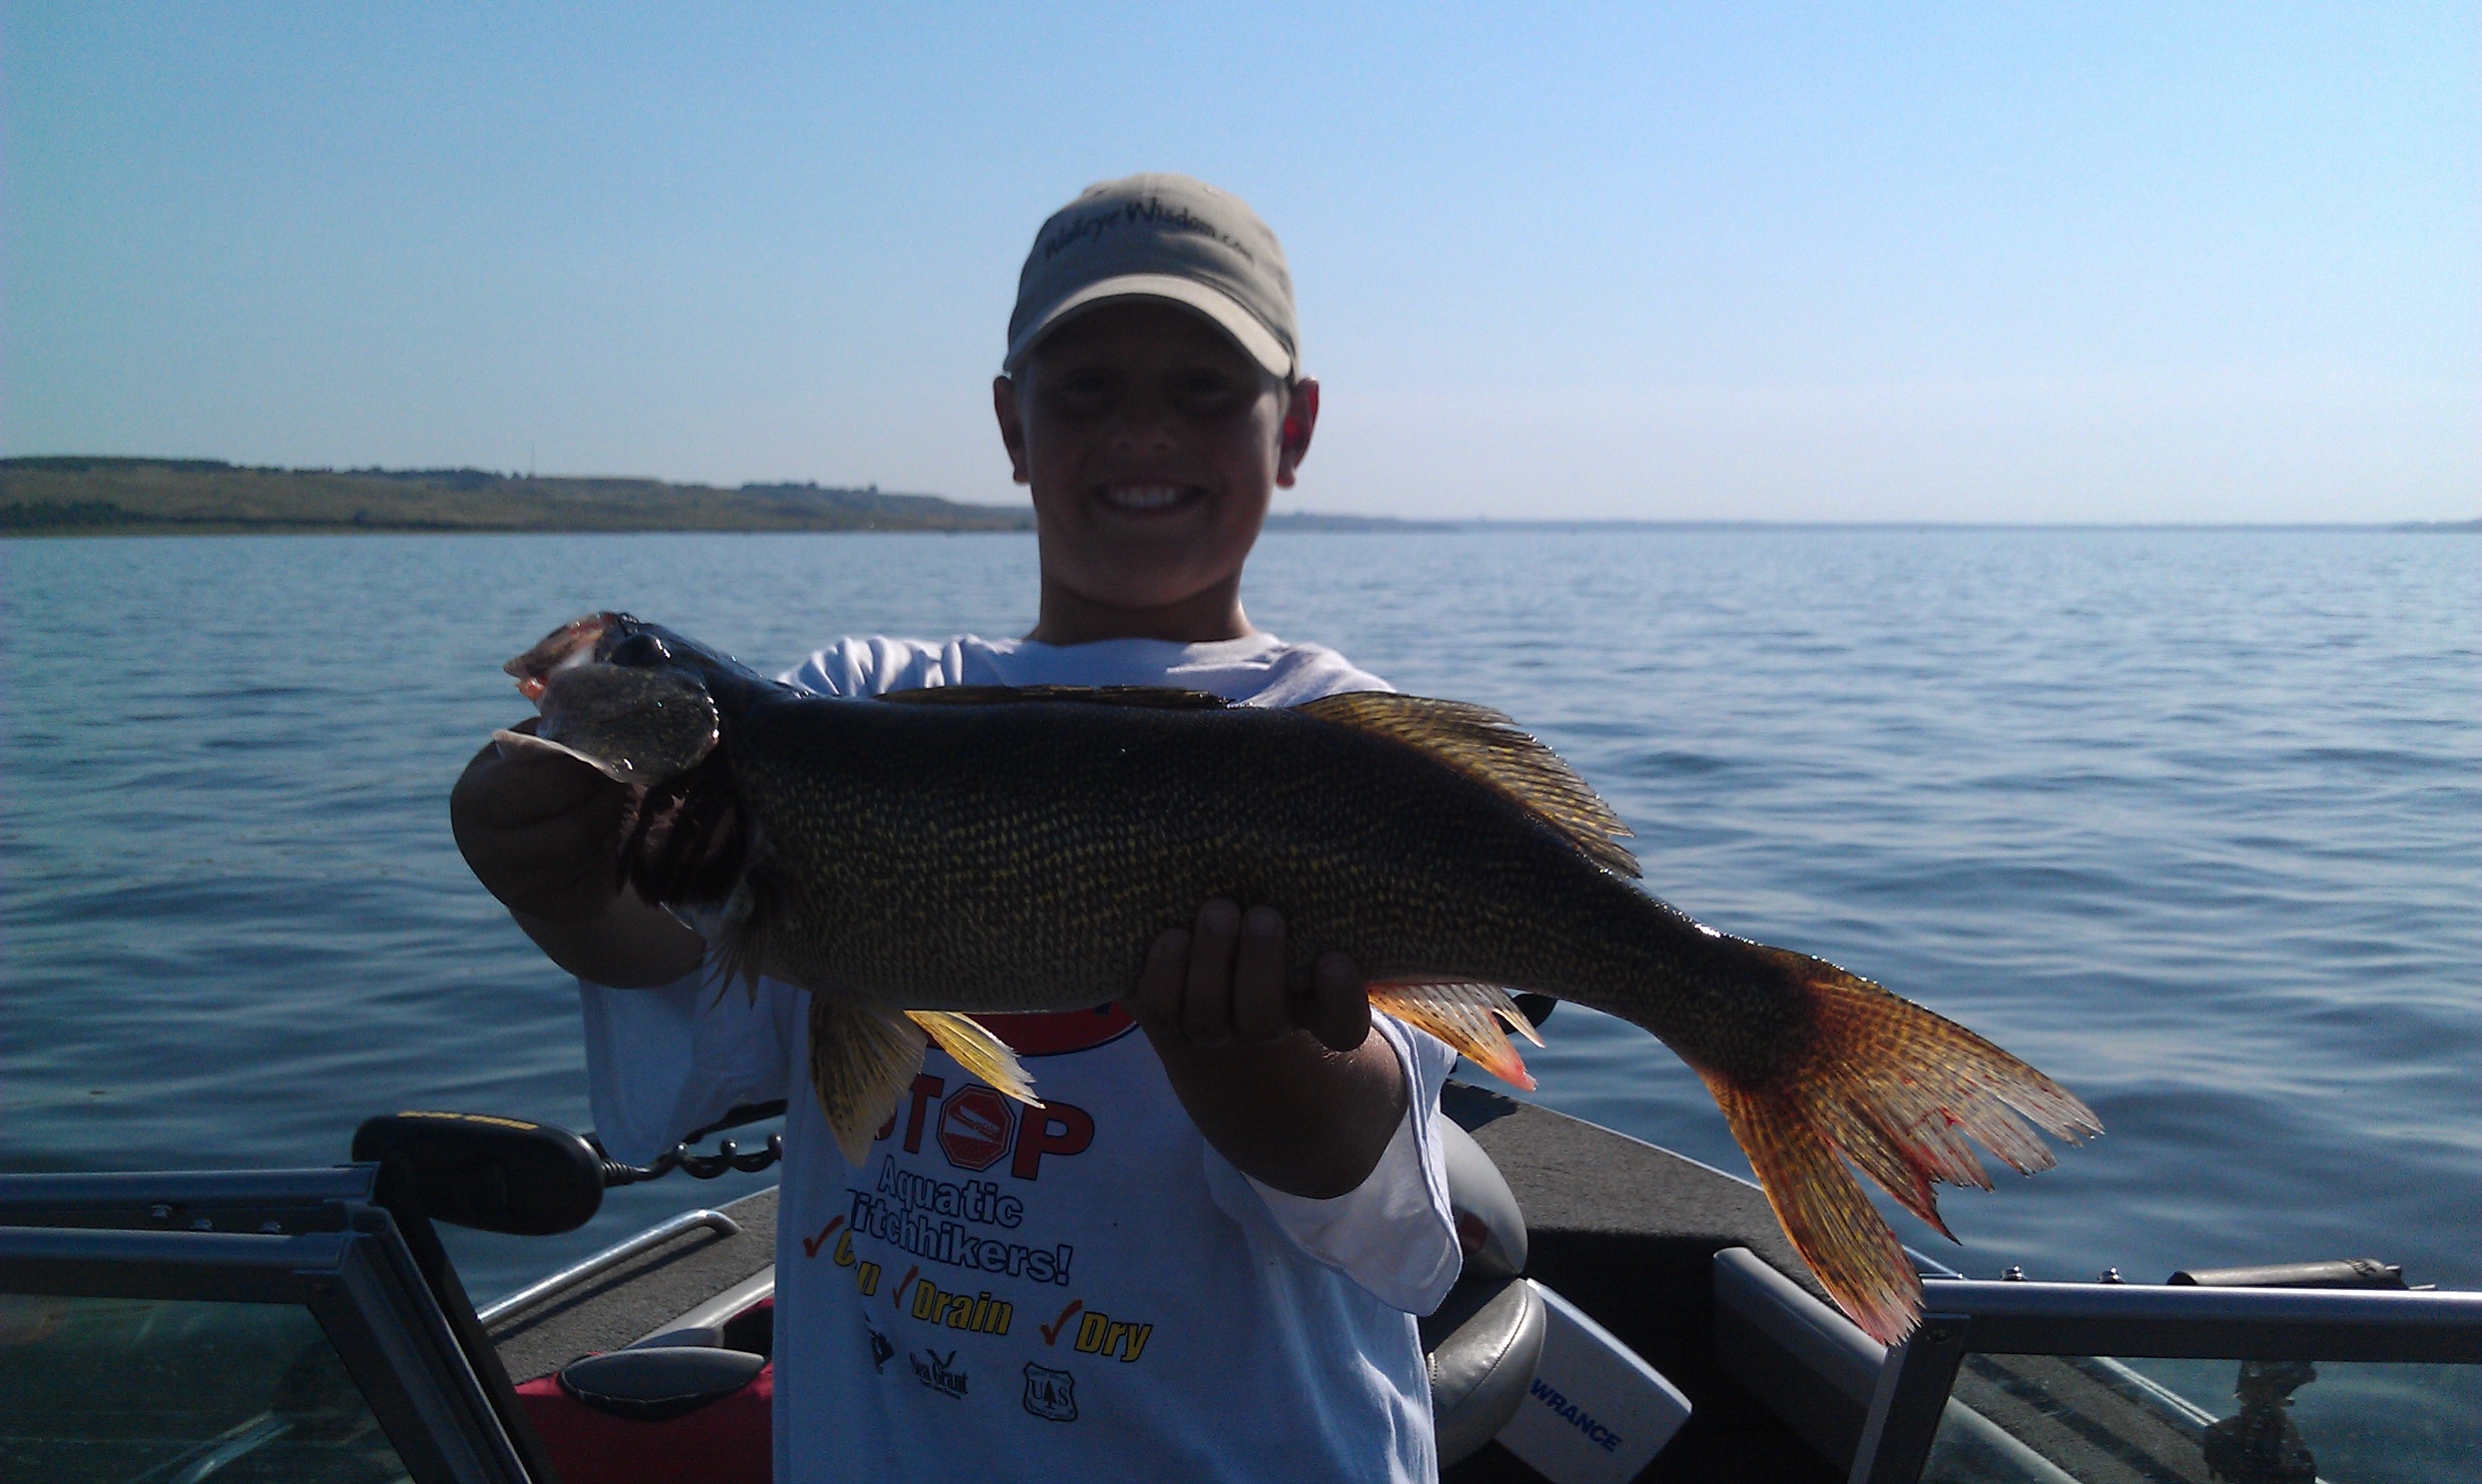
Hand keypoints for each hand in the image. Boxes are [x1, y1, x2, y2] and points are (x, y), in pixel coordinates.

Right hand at [448, 719, 631, 922]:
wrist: (526, 849)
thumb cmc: (531, 785)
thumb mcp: (528, 753)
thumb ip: (552, 732)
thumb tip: (596, 707)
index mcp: (476, 798)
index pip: (546, 782)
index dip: (588, 767)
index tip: (610, 752)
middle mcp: (486, 849)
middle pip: (575, 827)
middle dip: (610, 798)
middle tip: (629, 778)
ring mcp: (516, 887)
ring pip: (590, 853)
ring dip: (615, 823)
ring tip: (621, 801)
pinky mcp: (550, 908)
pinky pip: (599, 877)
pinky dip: (615, 851)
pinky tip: (613, 834)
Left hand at [1127, 899, 1368, 1052]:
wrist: (1192, 925)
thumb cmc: (1257, 896)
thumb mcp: (1290, 890)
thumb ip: (1306, 877)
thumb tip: (1340, 802)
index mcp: (1307, 999)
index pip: (1341, 1025)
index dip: (1341, 1002)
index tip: (1334, 959)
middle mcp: (1259, 1020)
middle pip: (1264, 1020)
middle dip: (1261, 968)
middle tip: (1263, 916)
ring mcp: (1208, 1024)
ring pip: (1208, 1019)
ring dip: (1212, 964)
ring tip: (1217, 910)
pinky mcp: (1161, 1012)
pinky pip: (1160, 1008)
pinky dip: (1165, 973)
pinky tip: (1171, 935)